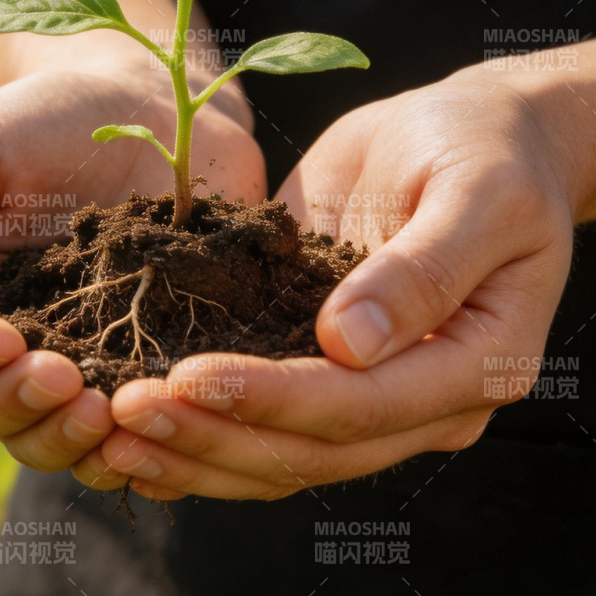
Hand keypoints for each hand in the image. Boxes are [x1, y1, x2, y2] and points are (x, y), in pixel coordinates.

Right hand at [0, 65, 264, 473]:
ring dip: (66, 439)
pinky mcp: (129, 374)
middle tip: (67, 380)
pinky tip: (152, 427)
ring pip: (41, 437)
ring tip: (107, 409)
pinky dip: (126, 449)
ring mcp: (64, 363)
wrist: (147, 109)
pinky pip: (116, 438)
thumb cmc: (42, 119)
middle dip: (16, 405)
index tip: (5, 340)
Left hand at [75, 69, 576, 499]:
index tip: (188, 377)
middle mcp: (421, 404)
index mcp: (473, 368)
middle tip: (123, 410)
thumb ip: (422, 268)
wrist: (485, 138)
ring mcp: (370, 395)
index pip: (360, 409)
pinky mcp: (320, 366)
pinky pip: (259, 423)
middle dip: (212, 435)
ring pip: (276, 458)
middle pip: (308, 452)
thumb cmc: (489, 152)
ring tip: (107, 434)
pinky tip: (126, 432)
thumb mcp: (478, 194)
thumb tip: (349, 343)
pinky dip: (196, 433)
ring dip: (191, 452)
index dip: (271, 400)